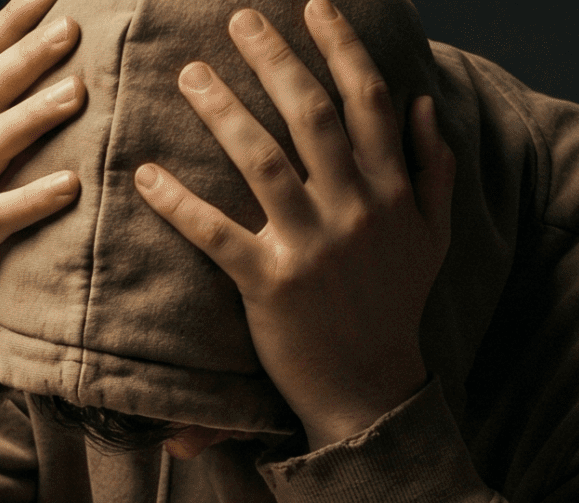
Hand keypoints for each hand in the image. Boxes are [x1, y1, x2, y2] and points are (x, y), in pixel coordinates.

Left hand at [134, 1, 452, 449]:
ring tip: (190, 74)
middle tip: (238, 18)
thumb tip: (423, 102)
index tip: (314, 6)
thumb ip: (432, 167)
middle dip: (274, 58)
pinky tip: (145, 173)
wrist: (372, 388)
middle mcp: (355, 209)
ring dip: (222, 111)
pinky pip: (215, 234)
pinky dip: (178, 202)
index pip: (367, 99)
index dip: (340, 46)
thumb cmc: (395, 306)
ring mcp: (311, 247)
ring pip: (262, 160)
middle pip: (311, 114)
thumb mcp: (433, 234)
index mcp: (391, 190)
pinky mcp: (268, 285)